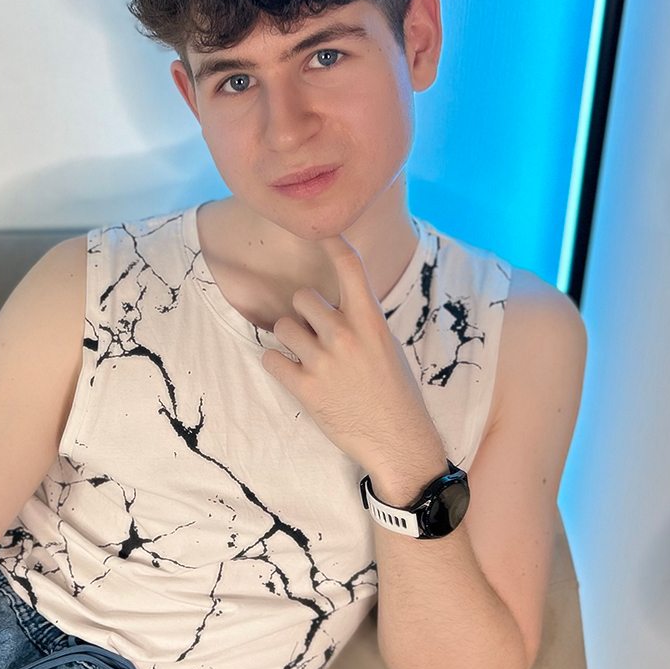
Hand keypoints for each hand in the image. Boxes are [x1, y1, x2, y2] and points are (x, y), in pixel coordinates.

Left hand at [259, 233, 442, 471]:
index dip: (332, 241)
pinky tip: (295, 375)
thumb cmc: (395, 393)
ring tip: (308, 359)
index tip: (319, 228)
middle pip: (302, 298)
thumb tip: (336, 302)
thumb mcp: (387, 346)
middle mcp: (345, 335)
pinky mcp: (305, 388)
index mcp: (371, 321)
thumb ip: (361, 321)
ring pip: (282, 327)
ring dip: (290, 340)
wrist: (398, 440)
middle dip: (304, 314)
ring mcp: (323, 361)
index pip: (349, 267)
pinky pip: (271, 359)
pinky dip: (278, 365)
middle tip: (316, 335)